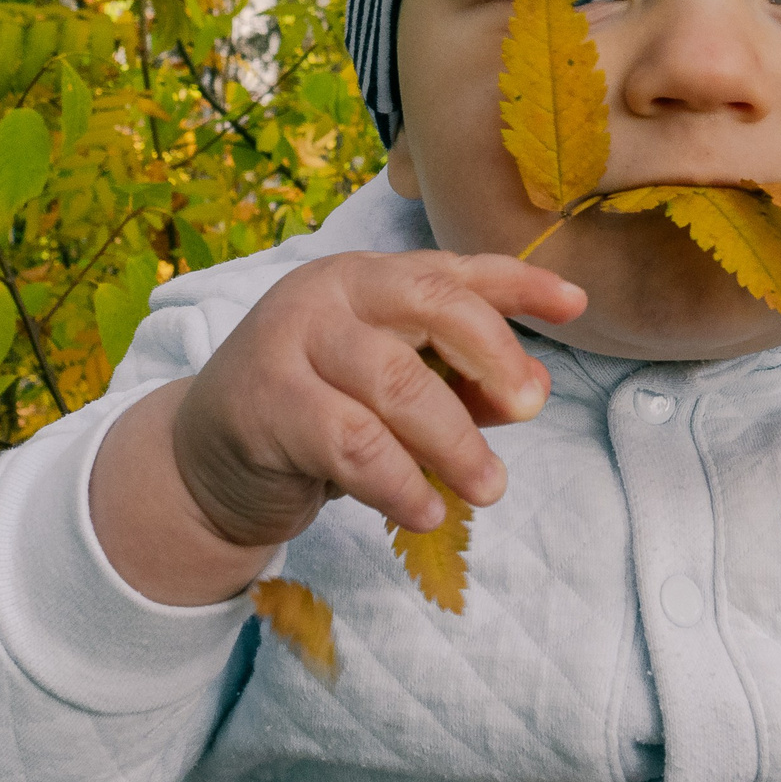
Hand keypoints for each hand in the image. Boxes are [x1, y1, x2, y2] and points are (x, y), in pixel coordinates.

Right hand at [89, 250, 584, 603]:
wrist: (203, 460)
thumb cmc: (317, 415)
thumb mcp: (395, 393)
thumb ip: (463, 384)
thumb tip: (537, 389)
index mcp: (371, 276)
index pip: (456, 270)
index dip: (520, 283)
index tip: (577, 305)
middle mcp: (331, 291)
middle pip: (434, 304)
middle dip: (495, 357)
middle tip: (530, 410)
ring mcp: (291, 339)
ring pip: (397, 381)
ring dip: (454, 441)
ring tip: (488, 489)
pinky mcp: (265, 402)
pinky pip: (351, 442)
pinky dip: (398, 481)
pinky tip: (425, 511)